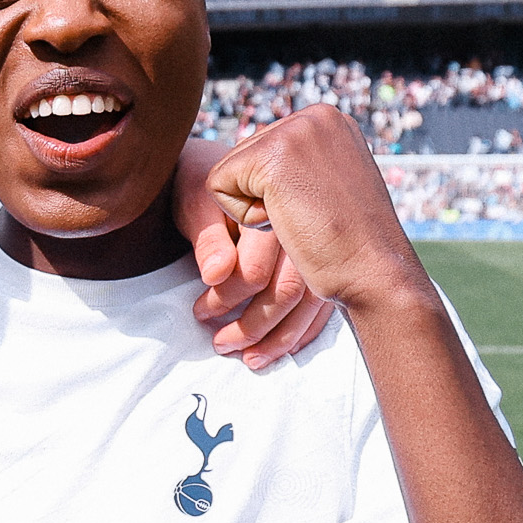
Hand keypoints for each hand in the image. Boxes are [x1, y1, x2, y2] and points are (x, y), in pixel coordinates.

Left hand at [172, 136, 333, 368]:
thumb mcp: (195, 203)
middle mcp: (303, 225)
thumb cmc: (202, 186)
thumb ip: (207, 239)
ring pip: (310, 301)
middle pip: (288, 291)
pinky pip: (323, 301)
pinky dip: (304, 329)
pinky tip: (284, 348)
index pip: (254, 271)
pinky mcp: (327, 256)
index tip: (199, 313)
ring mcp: (321, 241)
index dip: (224, 299)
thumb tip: (216, 274)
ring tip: (250, 359)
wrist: (229, 164)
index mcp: (270, 207)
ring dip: (281, 338)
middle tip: (220, 345)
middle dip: (253, 327)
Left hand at [202, 108, 429, 314]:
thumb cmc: (353, 245)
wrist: (375, 273)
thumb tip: (269, 169)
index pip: (261, 150)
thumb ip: (302, 168)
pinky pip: (218, 187)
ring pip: (227, 172)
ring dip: (255, 210)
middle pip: (241, 158)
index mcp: (328, 120)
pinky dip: (245, 217)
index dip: (273, 193)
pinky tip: (287, 222)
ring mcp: (295, 130)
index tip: (315, 208)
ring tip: (302, 218)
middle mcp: (314, 115)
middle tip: (308, 216)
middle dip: (262, 199)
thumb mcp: (332, 188)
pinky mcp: (272, 154)